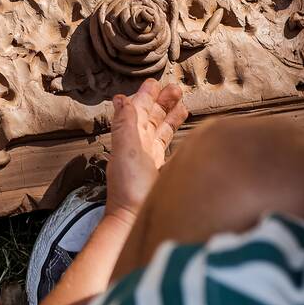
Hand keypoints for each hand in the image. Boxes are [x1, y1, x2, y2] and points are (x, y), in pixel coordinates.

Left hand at [105, 79, 187, 221]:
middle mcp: (139, 147)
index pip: (139, 111)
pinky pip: (168, 147)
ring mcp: (150, 160)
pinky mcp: (162, 172)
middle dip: (162, 102)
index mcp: (130, 139)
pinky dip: (175, 136)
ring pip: (161, 131)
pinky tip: (183, 133)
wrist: (134, 221)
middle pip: (151, 118)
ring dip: (170, 116)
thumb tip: (121, 98)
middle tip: (175, 89)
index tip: (155, 83)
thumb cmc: (129, 189)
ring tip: (182, 104)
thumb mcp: (126, 151)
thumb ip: (125, 124)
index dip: (146, 96)